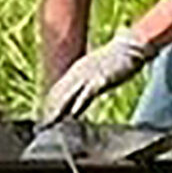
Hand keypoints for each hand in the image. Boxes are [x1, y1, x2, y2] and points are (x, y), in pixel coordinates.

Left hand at [37, 30, 153, 123]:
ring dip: (57, 111)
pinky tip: (72, 115)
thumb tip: (83, 89)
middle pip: (57, 94)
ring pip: (67, 96)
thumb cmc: (117, 59)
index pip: (56, 89)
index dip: (48, 104)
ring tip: (49, 124)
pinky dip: (77, 106)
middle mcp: (77, 72)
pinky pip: (86, 95)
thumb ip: (87, 80)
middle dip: (48, 110)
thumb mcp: (97, 69)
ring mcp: (87, 76)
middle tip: (41, 126)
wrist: (130, 46)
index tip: (42, 118)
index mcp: (75, 70)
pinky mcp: (100, 80)